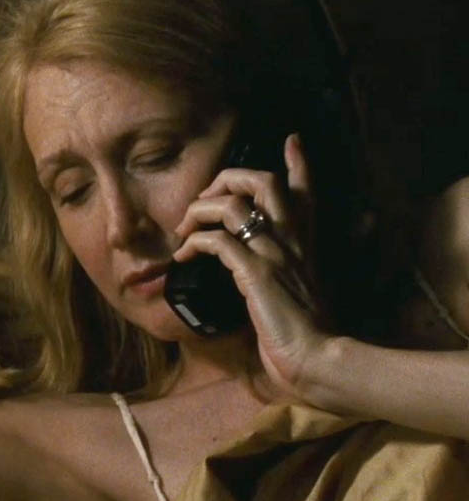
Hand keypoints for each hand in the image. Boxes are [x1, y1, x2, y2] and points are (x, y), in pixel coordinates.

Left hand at [172, 133, 331, 399]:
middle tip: (203, 200)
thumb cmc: (301, 332)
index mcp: (304, 242)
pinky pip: (218, 241)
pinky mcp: (256, 274)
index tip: (291, 140)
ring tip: (184, 230)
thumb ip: (280, 271)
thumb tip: (256, 268)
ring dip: (199, 210)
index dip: (298, 161)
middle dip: (226, 178)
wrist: (316, 360)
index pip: (305, 190)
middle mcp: (291, 240)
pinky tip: (183, 257)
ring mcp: (274, 254)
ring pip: (234, 204)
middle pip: (263, 180)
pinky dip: (193, 243)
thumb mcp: (294, 292)